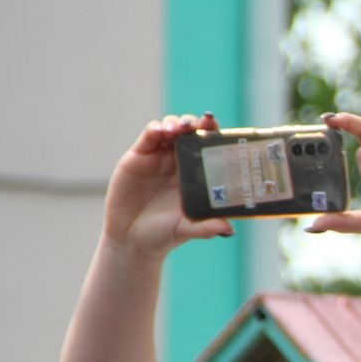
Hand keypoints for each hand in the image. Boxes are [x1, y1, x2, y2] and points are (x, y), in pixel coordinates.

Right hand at [101, 114, 233, 255]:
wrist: (132, 238)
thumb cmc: (164, 233)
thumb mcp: (187, 229)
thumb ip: (206, 228)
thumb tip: (228, 229)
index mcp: (197, 175)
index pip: (208, 148)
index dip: (214, 135)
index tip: (219, 129)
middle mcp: (179, 163)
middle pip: (191, 133)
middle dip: (197, 124)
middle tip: (203, 123)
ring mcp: (159, 158)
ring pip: (170, 130)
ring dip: (177, 123)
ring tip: (181, 128)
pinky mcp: (138, 157)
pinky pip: (148, 137)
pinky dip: (155, 129)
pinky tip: (161, 130)